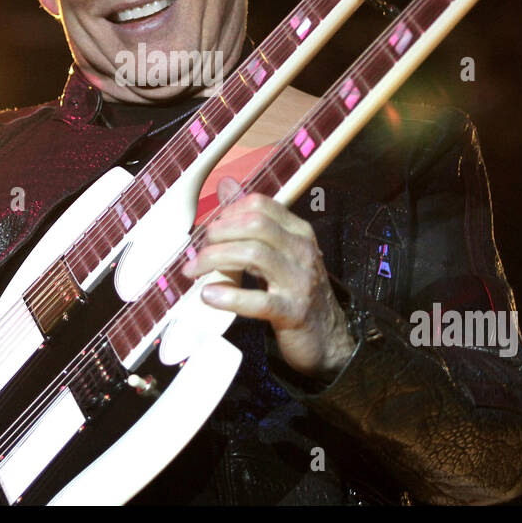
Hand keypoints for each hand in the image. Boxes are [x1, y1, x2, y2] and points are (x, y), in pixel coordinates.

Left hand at [182, 177, 355, 380]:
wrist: (327, 337)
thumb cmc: (296, 290)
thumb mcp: (279, 251)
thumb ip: (252, 219)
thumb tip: (226, 185)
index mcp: (299, 232)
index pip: (261, 205)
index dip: (229, 212)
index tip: (211, 229)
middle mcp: (302, 251)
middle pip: (255, 225)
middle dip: (218, 233)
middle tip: (198, 251)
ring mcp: (300, 281)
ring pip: (253, 255)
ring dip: (215, 259)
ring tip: (194, 271)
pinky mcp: (292, 312)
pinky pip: (258, 300)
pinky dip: (229, 296)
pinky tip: (208, 296)